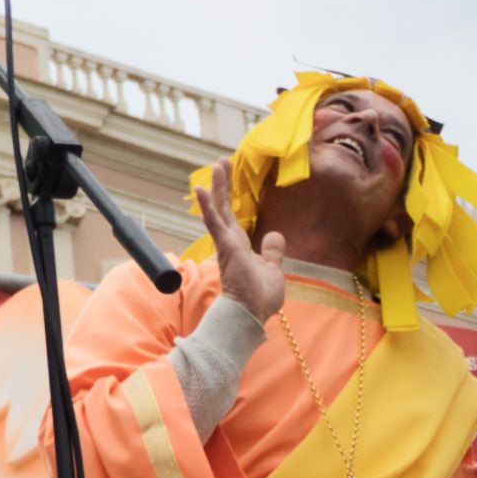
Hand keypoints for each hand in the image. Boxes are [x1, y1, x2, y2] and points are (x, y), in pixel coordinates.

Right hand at [196, 161, 286, 323]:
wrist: (252, 314)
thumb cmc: (260, 297)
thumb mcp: (273, 269)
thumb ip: (272, 252)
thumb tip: (276, 235)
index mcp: (239, 246)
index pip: (231, 215)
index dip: (229, 196)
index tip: (229, 176)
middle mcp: (229, 241)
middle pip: (223, 206)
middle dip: (222, 184)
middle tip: (221, 162)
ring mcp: (226, 243)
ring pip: (218, 209)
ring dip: (217, 187)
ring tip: (217, 165)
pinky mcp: (226, 246)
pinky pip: (214, 222)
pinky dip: (206, 205)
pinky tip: (200, 188)